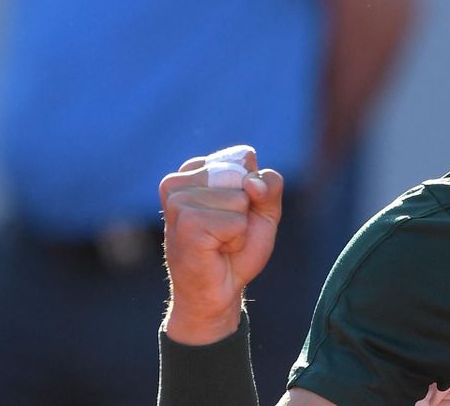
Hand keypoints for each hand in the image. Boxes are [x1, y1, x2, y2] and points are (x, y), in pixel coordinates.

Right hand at [159, 149, 283, 344]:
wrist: (219, 292)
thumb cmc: (238, 249)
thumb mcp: (265, 210)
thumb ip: (270, 185)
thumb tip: (251, 184)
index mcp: (194, 169)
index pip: (245, 157)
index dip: (254, 189)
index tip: (235, 211)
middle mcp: (179, 181)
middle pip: (244, 176)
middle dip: (247, 208)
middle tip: (226, 231)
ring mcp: (179, 201)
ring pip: (241, 199)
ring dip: (239, 227)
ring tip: (219, 241)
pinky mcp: (186, 223)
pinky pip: (236, 222)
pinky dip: (236, 240)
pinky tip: (216, 250)